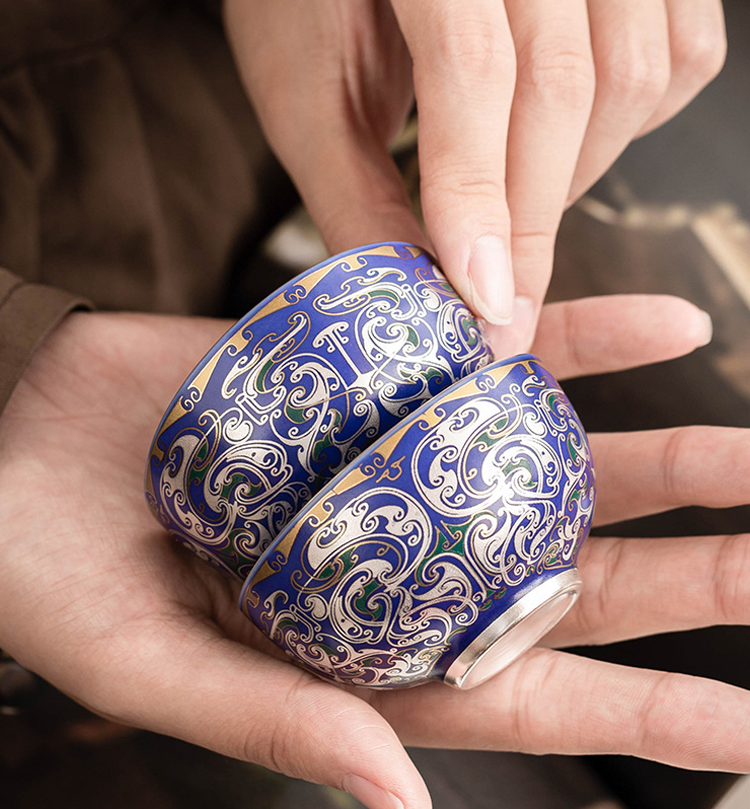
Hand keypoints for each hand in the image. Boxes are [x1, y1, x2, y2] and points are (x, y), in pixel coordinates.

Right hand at [0, 298, 741, 808]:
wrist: (3, 441)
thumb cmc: (50, 573)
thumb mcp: (150, 670)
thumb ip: (279, 723)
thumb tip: (403, 803)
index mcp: (356, 652)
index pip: (523, 696)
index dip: (639, 716)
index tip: (746, 725)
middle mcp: (397, 560)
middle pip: (565, 578)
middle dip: (681, 578)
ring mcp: (393, 467)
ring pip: (551, 466)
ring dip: (656, 458)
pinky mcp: (371, 383)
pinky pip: (492, 358)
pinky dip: (574, 338)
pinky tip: (664, 322)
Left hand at [223, 0, 724, 342]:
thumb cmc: (313, 4)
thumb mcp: (309, 93)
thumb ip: (356, 192)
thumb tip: (415, 299)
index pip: (471, 65)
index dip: (477, 192)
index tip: (484, 297)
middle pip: (564, 82)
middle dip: (530, 219)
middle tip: (503, 304)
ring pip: (634, 74)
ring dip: (582, 174)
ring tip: (515, 212)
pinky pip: (681, 55)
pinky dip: (634, 127)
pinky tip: (568, 149)